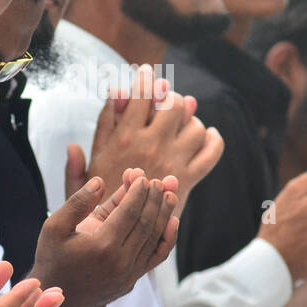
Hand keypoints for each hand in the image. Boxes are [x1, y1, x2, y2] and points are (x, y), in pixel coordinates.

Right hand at [31, 169, 178, 306]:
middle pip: (145, 223)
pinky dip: (167, 239)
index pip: (129, 212)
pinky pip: (155, 257)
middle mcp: (119, 262)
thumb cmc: (52, 258)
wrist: (55, 297)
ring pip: (154, 238)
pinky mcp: (132, 281)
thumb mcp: (54, 227)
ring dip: (164, 214)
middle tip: (159, 181)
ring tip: (169, 194)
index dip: (138, 192)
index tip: (142, 176)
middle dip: (154, 199)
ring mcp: (128, 275)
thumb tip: (99, 181)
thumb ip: (77, 202)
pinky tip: (173, 221)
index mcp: (101, 246)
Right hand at [65, 66, 222, 213]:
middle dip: (169, 97)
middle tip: (165, 99)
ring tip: (182, 122)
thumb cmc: (99, 196)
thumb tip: (116, 90)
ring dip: (190, 120)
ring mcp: (173, 163)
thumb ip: (104, 123)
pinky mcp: (189, 180)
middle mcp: (151, 147)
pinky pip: (212, 153)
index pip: (140, 96)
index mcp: (124, 139)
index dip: (145, 79)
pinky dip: (214, 140)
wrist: (116, 234)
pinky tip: (207, 135)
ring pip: (195, 126)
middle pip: (173, 104)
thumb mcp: (93, 156)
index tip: (146, 72)